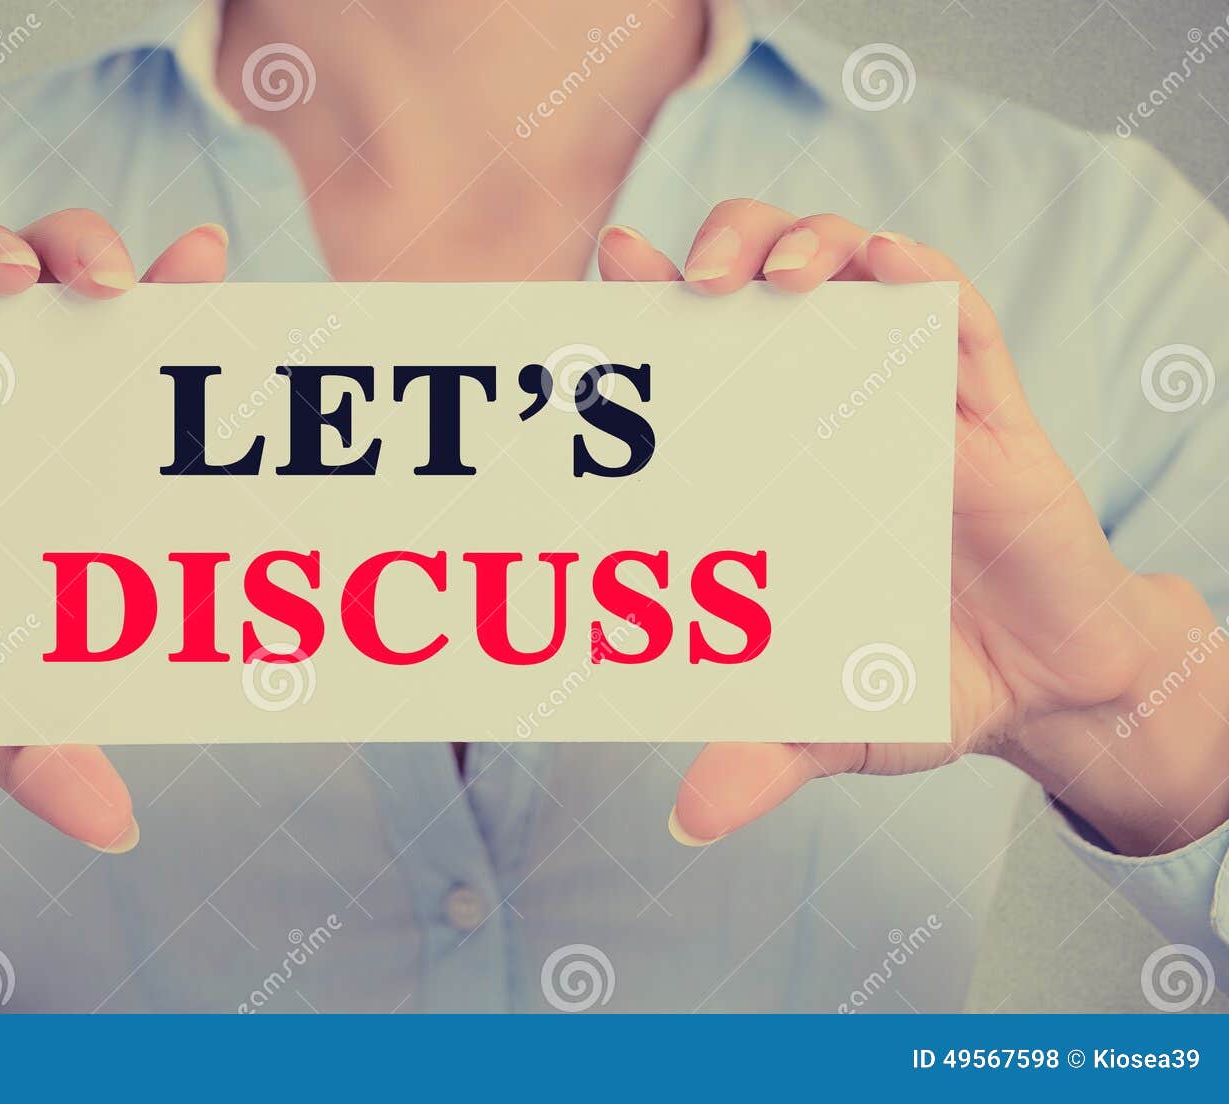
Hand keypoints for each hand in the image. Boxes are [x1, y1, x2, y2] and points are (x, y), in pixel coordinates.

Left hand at [599, 203, 1228, 855]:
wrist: (1045, 689)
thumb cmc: (921, 684)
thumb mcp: (832, 722)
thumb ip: (763, 754)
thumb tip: (689, 819)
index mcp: (777, 461)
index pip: (704, 353)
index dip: (651, 299)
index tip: (607, 266)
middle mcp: (833, 410)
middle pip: (768, 275)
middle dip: (726, 245)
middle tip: (692, 282)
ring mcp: (910, 400)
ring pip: (859, 268)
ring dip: (813, 242)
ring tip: (781, 277)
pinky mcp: (992, 412)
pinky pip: (959, 318)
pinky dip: (922, 281)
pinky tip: (891, 270)